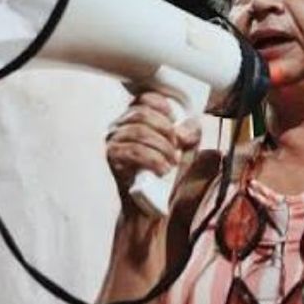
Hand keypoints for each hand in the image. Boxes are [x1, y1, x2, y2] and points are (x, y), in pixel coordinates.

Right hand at [105, 92, 201, 207]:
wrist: (150, 204)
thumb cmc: (166, 172)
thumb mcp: (185, 148)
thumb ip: (191, 133)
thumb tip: (183, 132)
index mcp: (135, 118)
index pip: (144, 99)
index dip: (162, 107)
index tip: (175, 123)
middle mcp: (119, 126)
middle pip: (141, 114)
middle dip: (165, 130)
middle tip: (176, 147)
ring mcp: (113, 141)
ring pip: (138, 132)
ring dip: (161, 147)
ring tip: (171, 162)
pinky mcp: (112, 158)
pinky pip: (132, 151)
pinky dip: (153, 160)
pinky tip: (162, 169)